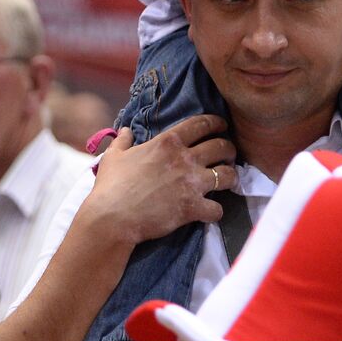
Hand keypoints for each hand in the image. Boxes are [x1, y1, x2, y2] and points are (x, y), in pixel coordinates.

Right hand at [89, 115, 236, 244]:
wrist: (112, 217)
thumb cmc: (111, 185)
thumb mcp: (114, 157)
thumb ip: (123, 141)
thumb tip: (126, 130)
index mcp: (168, 142)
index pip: (202, 124)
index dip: (217, 123)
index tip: (221, 126)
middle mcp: (185, 159)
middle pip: (221, 146)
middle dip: (229, 150)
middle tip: (228, 155)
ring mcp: (191, 183)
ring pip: (227, 175)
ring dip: (230, 177)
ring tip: (227, 180)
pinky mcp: (193, 207)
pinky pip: (218, 209)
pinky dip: (216, 211)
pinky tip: (211, 212)